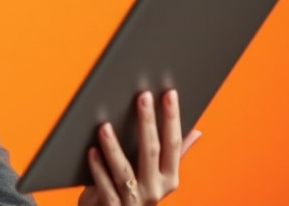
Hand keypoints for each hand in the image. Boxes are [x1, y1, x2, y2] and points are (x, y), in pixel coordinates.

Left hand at [78, 90, 200, 205]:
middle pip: (151, 151)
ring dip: (113, 147)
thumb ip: (176, 155)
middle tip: (142, 96)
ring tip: (104, 125)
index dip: (172, 118)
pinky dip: (97, 169)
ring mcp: (134, 200)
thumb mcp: (158, 176)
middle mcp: (155, 190)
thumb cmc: (135, 192)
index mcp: (169, 179)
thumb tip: (197, 131)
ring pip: (124, 170)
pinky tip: (91, 151)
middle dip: (147, 122)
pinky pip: (105, 187)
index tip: (170, 93)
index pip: (173, 144)